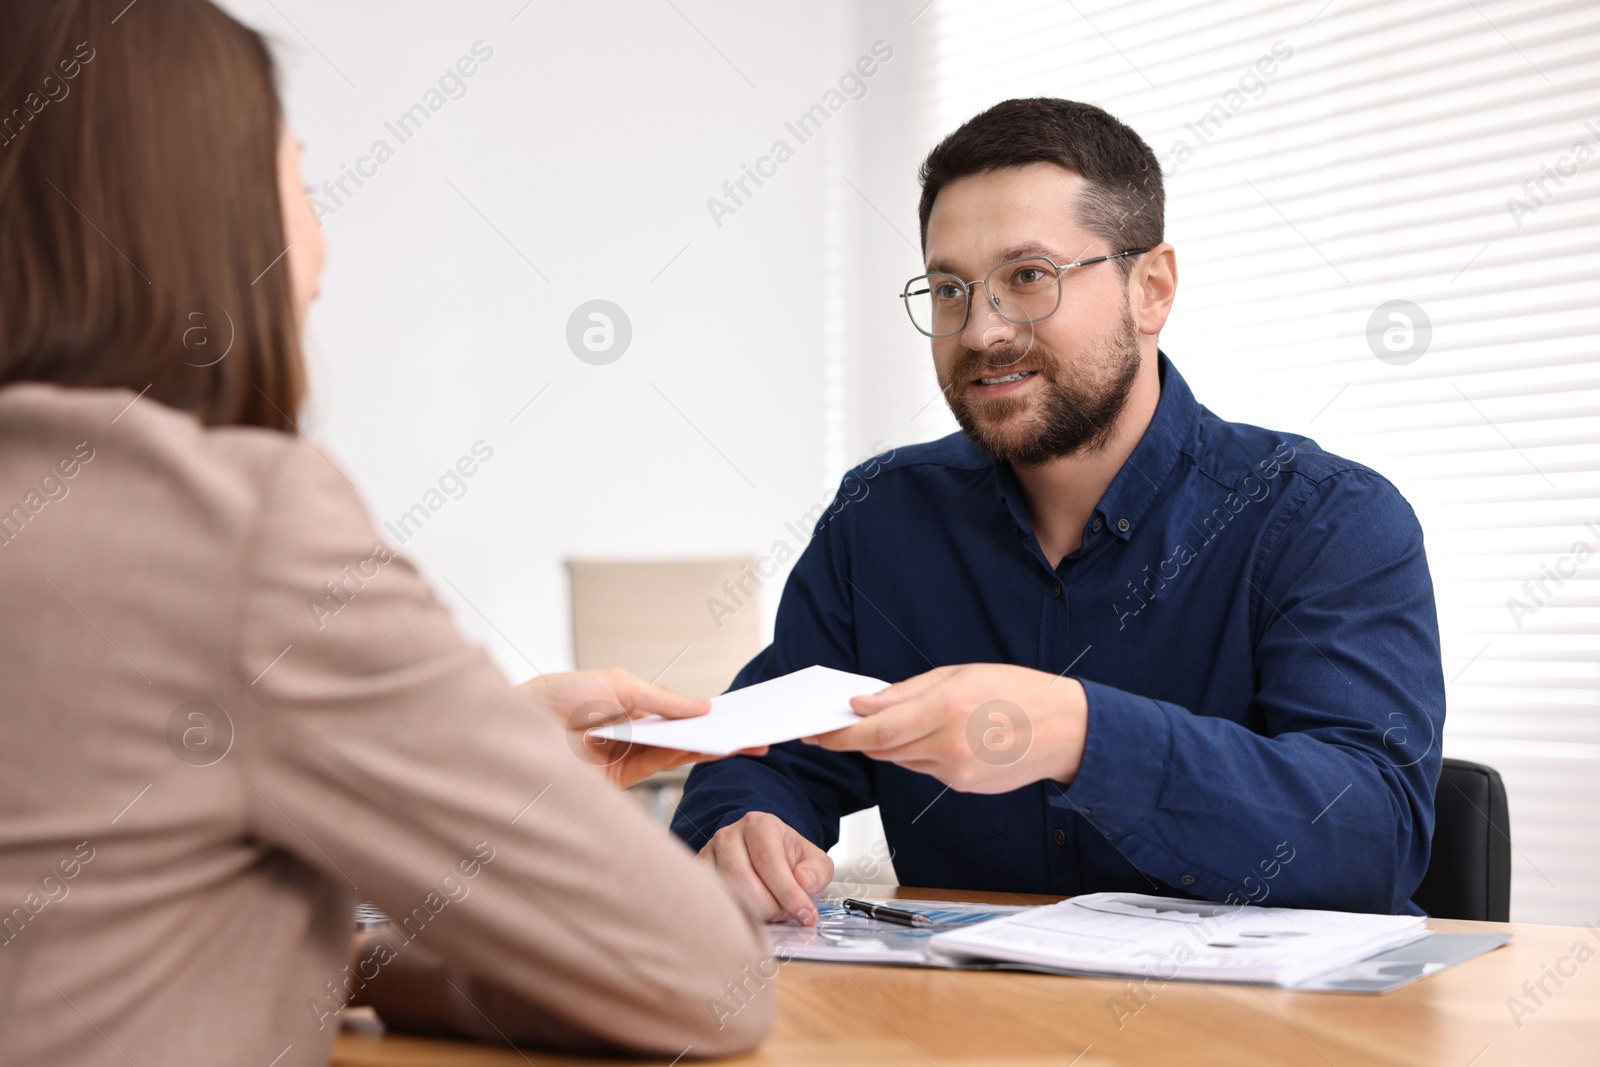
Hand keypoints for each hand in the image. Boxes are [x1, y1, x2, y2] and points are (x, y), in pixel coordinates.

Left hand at [516, 668, 766, 788]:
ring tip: (744, 740)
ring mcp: (626, 756)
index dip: (707, 710)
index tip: (740, 710)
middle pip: (683, 733)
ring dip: (711, 745)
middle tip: (756, 731)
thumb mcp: (616, 684)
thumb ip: (661, 698)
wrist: (514, 730)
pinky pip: (661, 766)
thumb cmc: (556, 696)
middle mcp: (629, 731)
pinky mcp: (619, 780)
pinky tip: (712, 747)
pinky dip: (688, 757)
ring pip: (678, 751)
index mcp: (627, 704)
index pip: (675, 709)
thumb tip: (703, 706)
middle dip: (718, 732)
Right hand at [699, 811, 832, 925]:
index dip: (788, 893)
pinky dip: (734, 914)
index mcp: (759, 825)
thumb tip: (803, 883)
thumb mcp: (813, 860)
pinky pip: (713, 900)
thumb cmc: (787, 858)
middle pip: (743, 881)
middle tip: (785, 915)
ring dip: (753, 914)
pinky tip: (750, 916)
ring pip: (726, 893)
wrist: (762, 852)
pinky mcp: (699, 873)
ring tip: (770, 913)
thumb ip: (816, 871)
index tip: (806, 915)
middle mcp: (729, 835)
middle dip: (770, 908)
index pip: (769, 861)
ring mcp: (709, 854)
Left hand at [804, 663, 1087, 792]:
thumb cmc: (1018, 692)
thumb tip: (864, 704)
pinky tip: (940, 736)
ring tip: (906, 721)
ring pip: (902, 760)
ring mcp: (955, 772)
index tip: (817, 732)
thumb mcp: (959, 675)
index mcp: (945, 709)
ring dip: (892, 743)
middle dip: (858, 738)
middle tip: (837, 726)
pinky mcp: (962, 786)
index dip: (841, 734)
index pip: (876, 730)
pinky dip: (920, 753)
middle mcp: (947, 745)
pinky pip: (925, 769)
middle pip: (882, 749)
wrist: (1067, 730)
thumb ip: (906, 692)